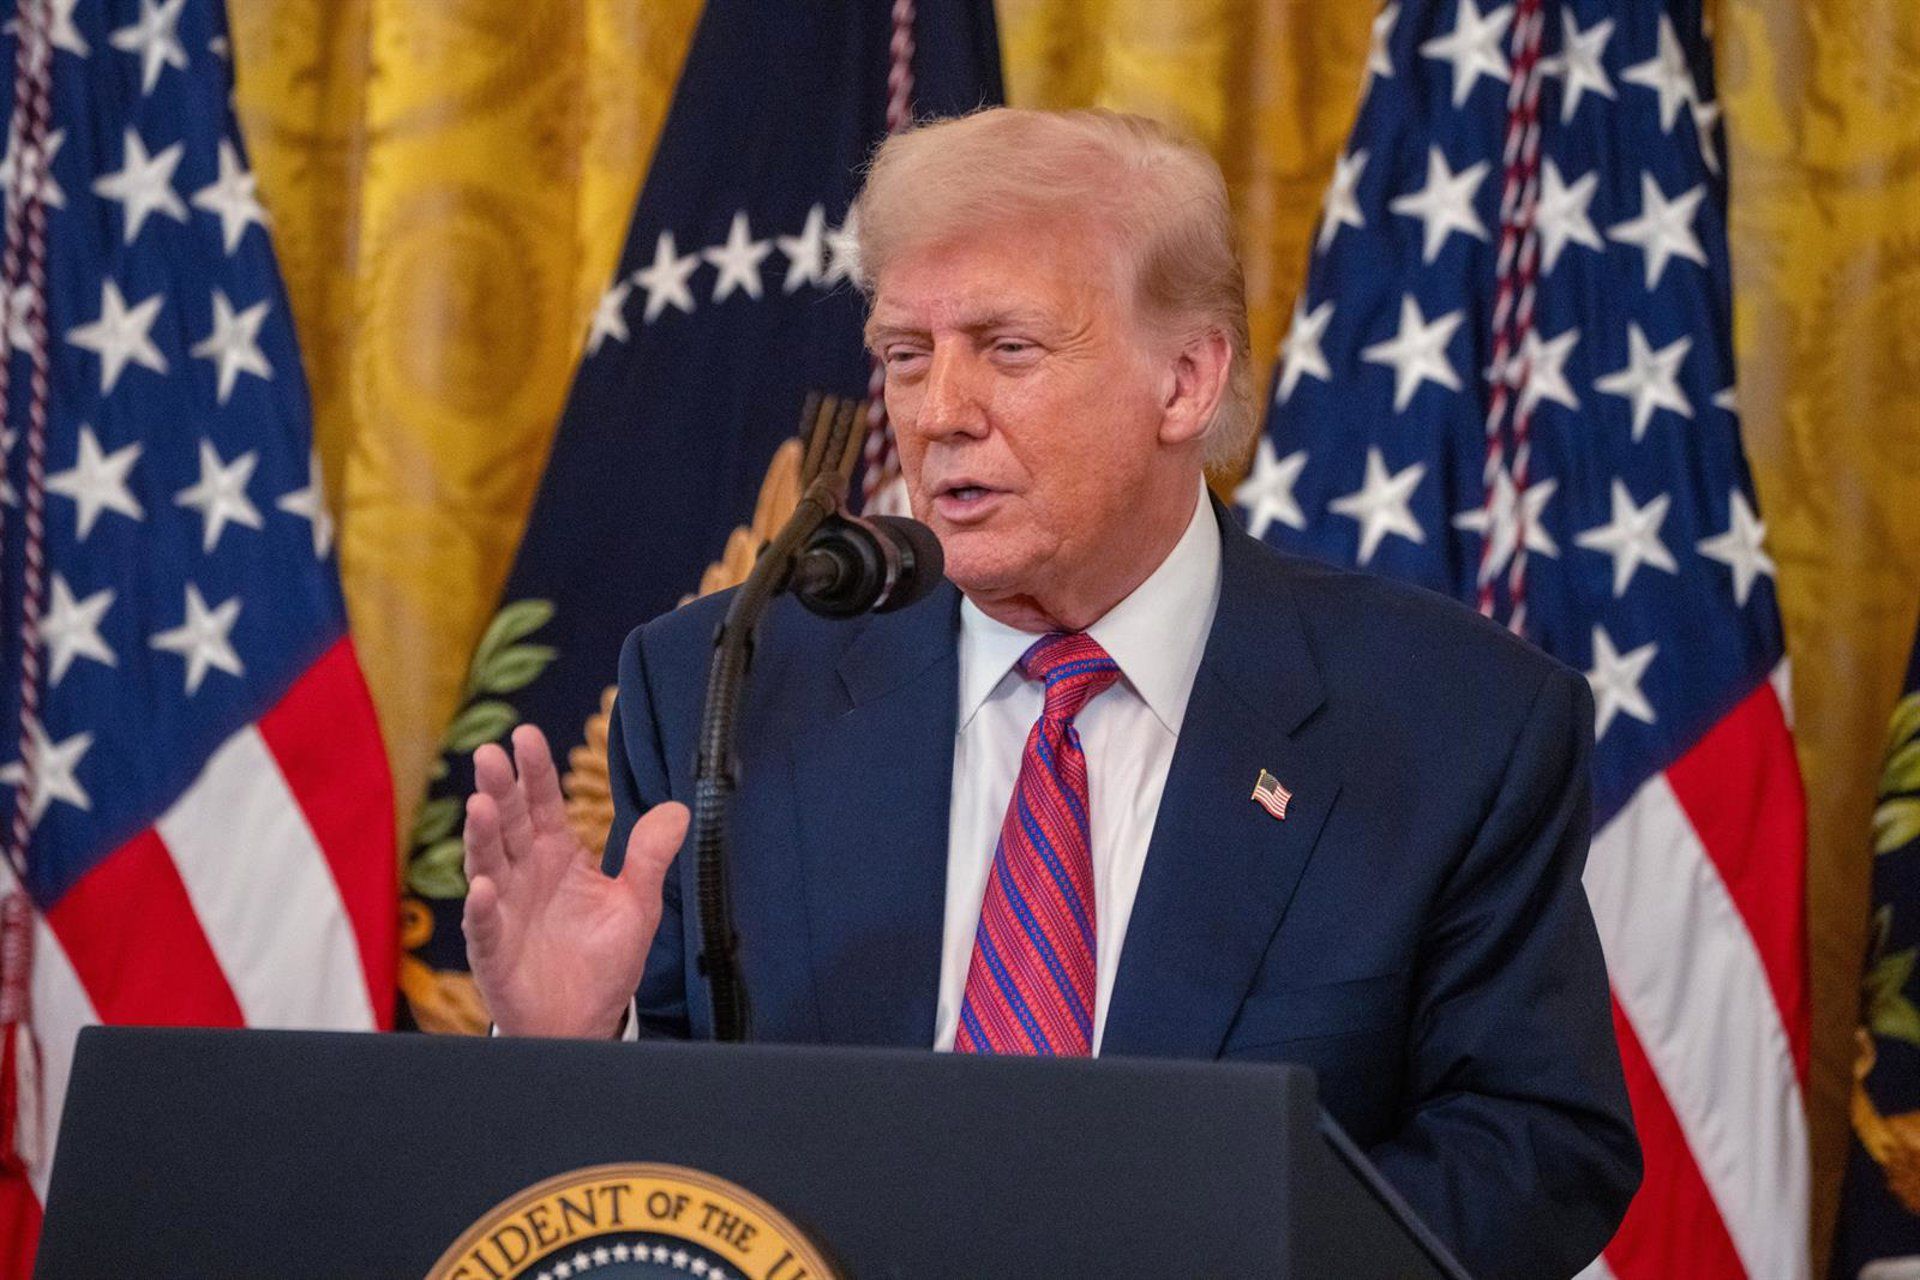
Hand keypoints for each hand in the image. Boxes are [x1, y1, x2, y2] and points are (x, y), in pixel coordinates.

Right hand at [462, 724, 687, 1037]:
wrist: (583, 1021)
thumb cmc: (602, 960)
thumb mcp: (637, 905)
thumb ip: (649, 857)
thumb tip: (679, 809)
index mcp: (558, 857)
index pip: (543, 805)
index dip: (534, 772)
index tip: (526, 736)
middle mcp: (525, 875)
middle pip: (509, 824)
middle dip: (499, 789)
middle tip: (489, 755)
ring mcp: (505, 910)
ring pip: (487, 864)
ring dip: (482, 836)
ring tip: (480, 806)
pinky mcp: (493, 951)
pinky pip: (485, 926)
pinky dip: (483, 908)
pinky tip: (485, 888)